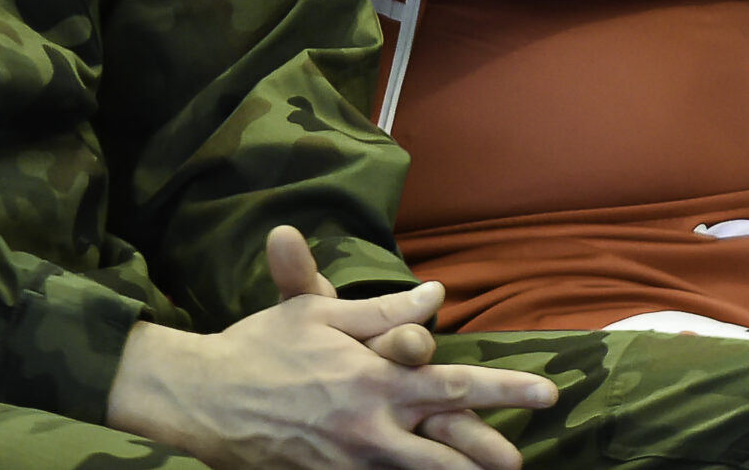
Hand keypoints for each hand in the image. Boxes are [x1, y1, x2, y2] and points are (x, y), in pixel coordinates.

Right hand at [107, 234, 555, 469]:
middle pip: (446, 448)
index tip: (545, 393)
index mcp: (374, 379)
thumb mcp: (319, 314)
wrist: (203, 399)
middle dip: (488, 454)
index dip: (504, 389)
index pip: (454, 384)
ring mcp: (350, 462)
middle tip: (521, 463)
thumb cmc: (262, 347)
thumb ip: (383, 310)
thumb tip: (436, 296)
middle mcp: (370, 427)